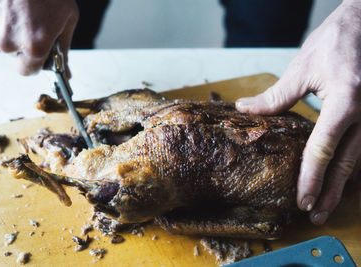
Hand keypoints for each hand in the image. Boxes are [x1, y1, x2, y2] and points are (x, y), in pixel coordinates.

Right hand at [0, 0, 78, 76]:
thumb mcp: (67, 20)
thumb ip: (63, 49)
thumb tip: (65, 72)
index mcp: (34, 47)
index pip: (28, 71)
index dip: (36, 63)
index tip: (40, 55)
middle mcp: (10, 43)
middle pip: (16, 56)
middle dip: (26, 46)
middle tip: (36, 26)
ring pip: (4, 40)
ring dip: (13, 31)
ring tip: (25, 11)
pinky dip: (2, 19)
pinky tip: (12, 5)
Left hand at [235, 0, 360, 224]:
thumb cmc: (338, 40)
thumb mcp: (303, 68)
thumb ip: (276, 97)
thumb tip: (246, 110)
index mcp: (347, 99)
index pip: (324, 148)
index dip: (311, 177)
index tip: (302, 199)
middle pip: (346, 162)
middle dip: (330, 192)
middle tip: (315, 214)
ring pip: (360, 160)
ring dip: (344, 185)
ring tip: (328, 206)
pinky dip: (354, 167)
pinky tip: (346, 182)